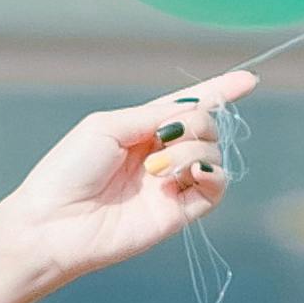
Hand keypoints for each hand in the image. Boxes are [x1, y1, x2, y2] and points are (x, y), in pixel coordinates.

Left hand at [0, 72, 252, 302]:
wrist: (55, 223)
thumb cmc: (68, 170)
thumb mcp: (108, 126)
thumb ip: (153, 115)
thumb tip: (194, 110)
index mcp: (141, 129)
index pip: (189, 106)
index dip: (219, 91)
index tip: (248, 79)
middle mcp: (161, 154)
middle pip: (207, 126)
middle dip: (196, 122)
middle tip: (164, 136)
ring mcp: (171, 184)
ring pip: (214, 154)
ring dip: (193, 149)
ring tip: (157, 167)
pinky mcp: (179, 213)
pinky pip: (216, 187)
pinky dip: (211, 172)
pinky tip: (186, 172)